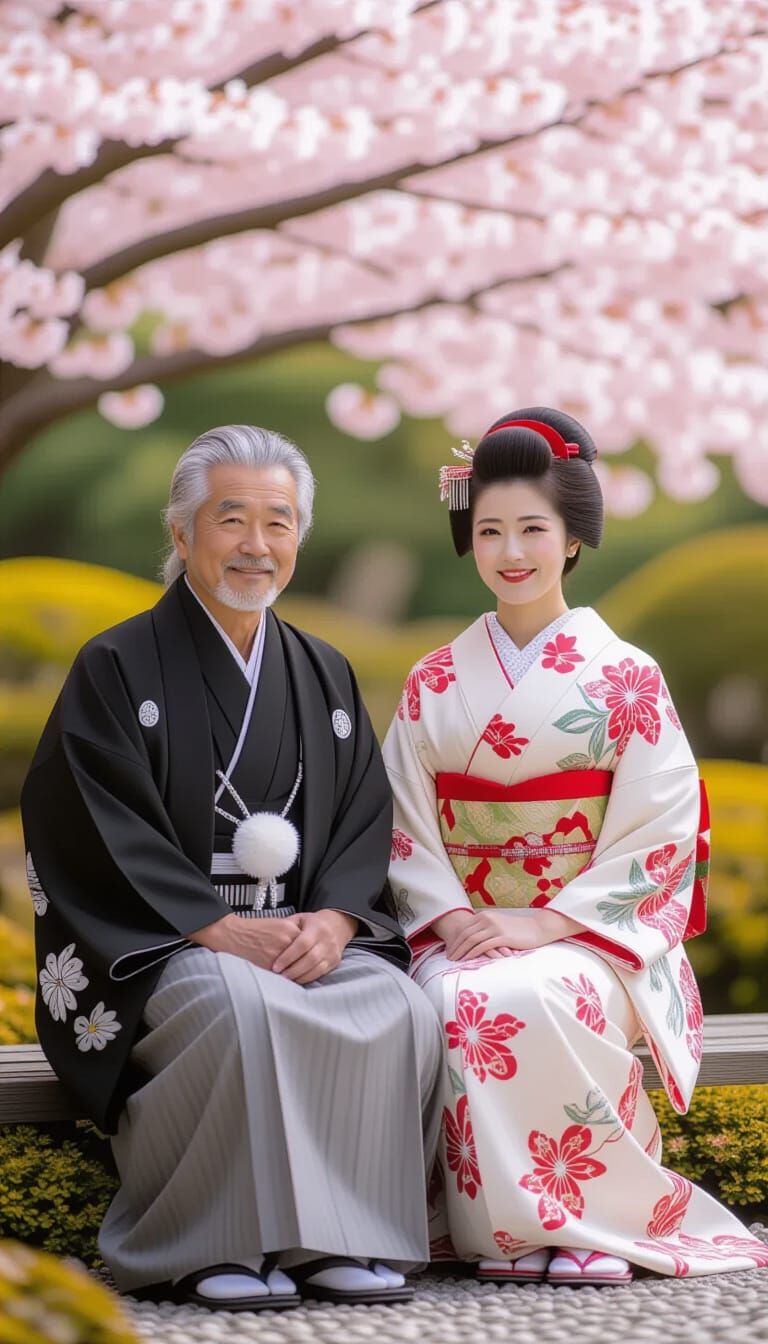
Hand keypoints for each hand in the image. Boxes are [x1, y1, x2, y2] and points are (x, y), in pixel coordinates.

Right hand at [190, 912, 301, 969]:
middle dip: (304, 963)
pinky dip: (285, 977)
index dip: (308, 952)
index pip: (308, 944)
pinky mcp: (268, 966)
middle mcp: (286, 941)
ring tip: (297, 975)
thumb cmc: (255, 930)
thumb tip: (306, 946)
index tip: (310, 957)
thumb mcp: (277, 924)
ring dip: (296, 972)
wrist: (234, 935)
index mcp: (289, 928)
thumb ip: (292, 933)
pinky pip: (283, 975)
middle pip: (304, 956)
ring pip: (295, 967)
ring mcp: (277, 954)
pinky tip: (284, 977)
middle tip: (306, 968)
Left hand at [271, 909, 357, 984]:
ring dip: (299, 976)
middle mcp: (327, 941)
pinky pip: (320, 973)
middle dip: (292, 970)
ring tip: (285, 980)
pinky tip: (296, 980)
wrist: (337, 925)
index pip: (302, 944)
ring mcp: (332, 953)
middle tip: (278, 976)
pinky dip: (307, 978)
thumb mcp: (300, 918)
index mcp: (317, 928)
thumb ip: (287, 927)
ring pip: (316, 969)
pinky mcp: (334, 962)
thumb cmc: (312, 923)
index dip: (288, 957)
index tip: (275, 966)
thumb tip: (270, 938)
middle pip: (310, 959)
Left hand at [444, 907, 580, 960]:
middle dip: (455, 946)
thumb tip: (472, 939)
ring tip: (455, 960)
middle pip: (465, 933)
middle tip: (448, 957)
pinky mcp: (502, 936)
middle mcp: (487, 919)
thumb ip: (486, 929)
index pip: (464, 927)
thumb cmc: (518, 930)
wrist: (537, 928)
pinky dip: (473, 952)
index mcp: (485, 915)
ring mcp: (495, 927)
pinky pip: (483, 945)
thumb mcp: (498, 925)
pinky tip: (468, 959)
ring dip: (461, 950)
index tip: (449, 949)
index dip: (455, 939)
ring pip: (472, 939)